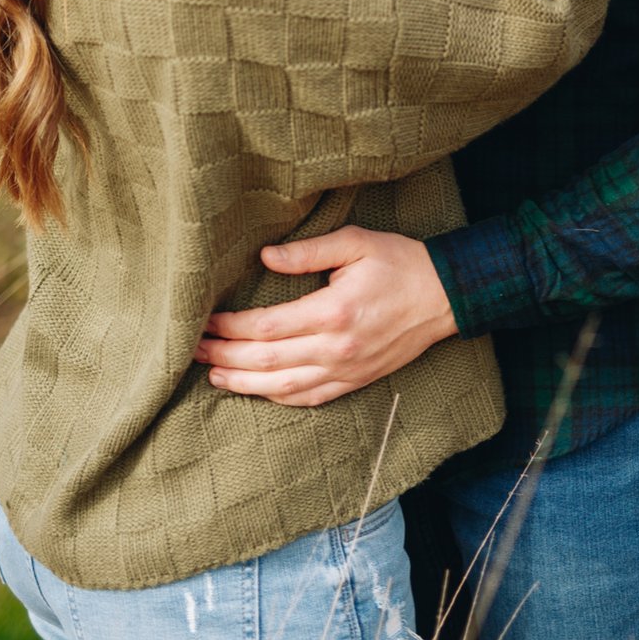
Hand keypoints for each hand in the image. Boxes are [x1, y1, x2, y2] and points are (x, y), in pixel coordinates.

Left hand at [192, 227, 459, 407]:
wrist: (446, 297)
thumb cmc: (399, 263)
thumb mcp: (355, 242)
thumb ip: (307, 251)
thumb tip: (264, 258)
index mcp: (333, 312)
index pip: (266, 327)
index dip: (229, 328)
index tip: (202, 321)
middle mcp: (337, 348)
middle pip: (266, 360)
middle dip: (224, 356)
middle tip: (192, 350)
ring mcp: (347, 370)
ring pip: (284, 386)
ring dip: (244, 383)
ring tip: (213, 375)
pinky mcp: (356, 380)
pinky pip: (310, 397)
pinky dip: (278, 397)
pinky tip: (256, 390)